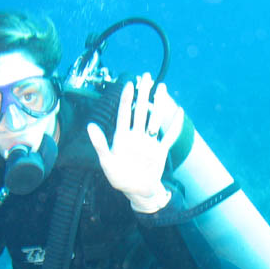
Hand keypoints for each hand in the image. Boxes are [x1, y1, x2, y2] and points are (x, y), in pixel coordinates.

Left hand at [87, 72, 184, 212]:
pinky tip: (179, 112)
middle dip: (143, 94)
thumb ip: (99, 144)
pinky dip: (174, 125)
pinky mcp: (159, 150)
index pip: (124, 114)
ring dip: (158, 104)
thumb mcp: (106, 162)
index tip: (129, 84)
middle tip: (147, 77)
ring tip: (162, 88)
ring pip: (154, 119)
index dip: (126, 99)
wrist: (136, 191)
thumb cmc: (119, 178)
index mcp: (122, 137)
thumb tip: (90, 126)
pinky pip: (168, 136)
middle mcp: (136, 136)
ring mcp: (148, 142)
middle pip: (140, 111)